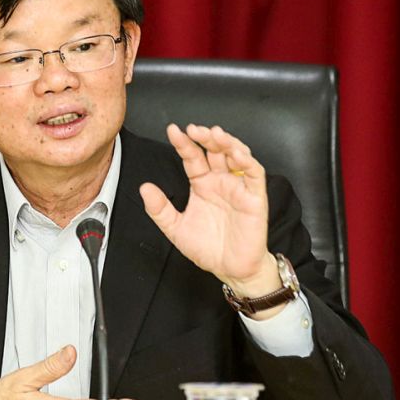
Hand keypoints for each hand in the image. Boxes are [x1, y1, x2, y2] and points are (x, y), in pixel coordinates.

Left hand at [139, 124, 279, 296]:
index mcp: (202, 184)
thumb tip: (144, 188)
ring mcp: (238, 188)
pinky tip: (236, 154)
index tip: (173, 131)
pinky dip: (247, 162)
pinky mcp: (255, 198)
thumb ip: (159, 209)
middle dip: (206, 136)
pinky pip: (254, 175)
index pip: (193, 157)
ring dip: (227, 142)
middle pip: (215, 150)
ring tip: (215, 134)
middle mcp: (220, 181)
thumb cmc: (207, 248)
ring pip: (236, 155)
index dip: (184, 143)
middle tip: (194, 129)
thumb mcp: (176, 229)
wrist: (229, 270)